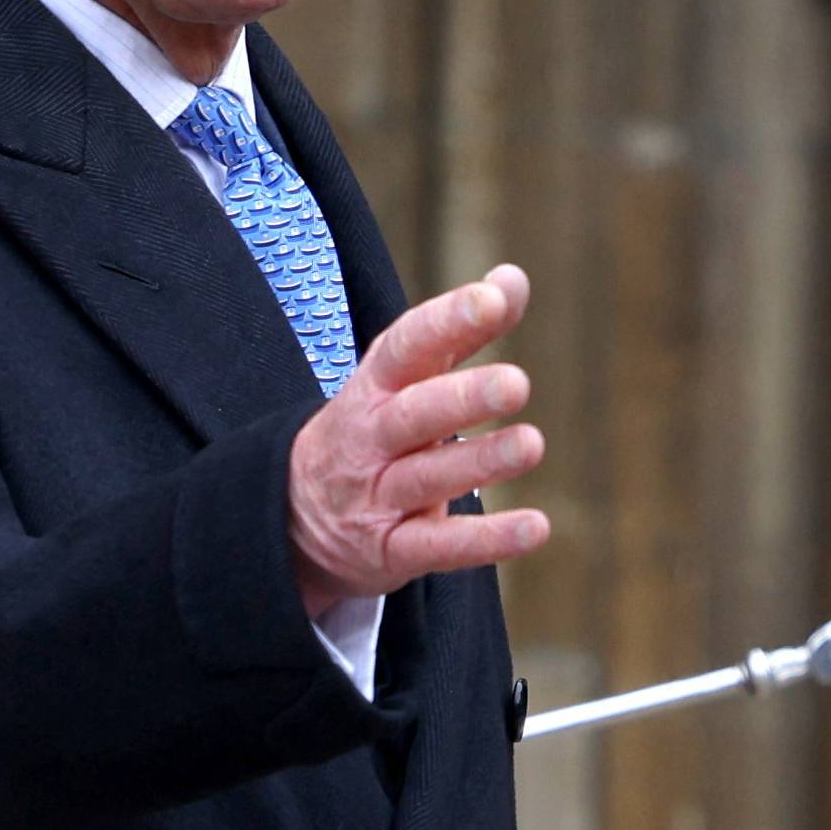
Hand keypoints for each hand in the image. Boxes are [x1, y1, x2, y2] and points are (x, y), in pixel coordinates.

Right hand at [288, 264, 545, 610]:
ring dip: (480, 463)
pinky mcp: (393, 551)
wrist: (294, 519)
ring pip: (427, 478)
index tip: (492, 300)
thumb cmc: (372, 431)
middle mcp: (371, 439)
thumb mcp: (401, 380)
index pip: (406, 346)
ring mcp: (378, 497)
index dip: (446, 321)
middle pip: (412, 414)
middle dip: (461, 398)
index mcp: (375, 387)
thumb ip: (457, 332)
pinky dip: (487, 540)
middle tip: (516, 383)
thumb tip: (513, 278)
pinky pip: (440, 546)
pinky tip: (536, 527)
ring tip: (530, 444)